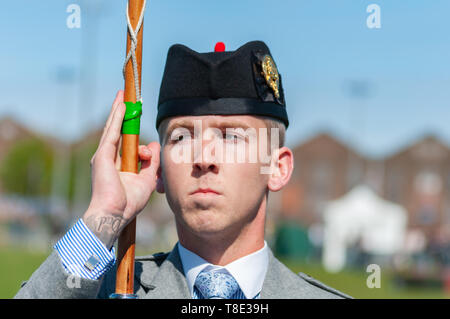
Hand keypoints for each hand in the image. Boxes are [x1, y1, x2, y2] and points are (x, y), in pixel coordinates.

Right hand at [82, 90, 160, 248]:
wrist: (114, 214)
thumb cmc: (128, 203)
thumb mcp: (147, 179)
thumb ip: (152, 162)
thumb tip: (155, 145)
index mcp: (117, 164)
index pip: (125, 141)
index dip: (130, 128)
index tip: (136, 115)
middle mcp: (108, 158)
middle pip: (117, 131)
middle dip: (122, 114)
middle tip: (126, 98)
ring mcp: (103, 156)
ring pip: (113, 128)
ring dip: (118, 111)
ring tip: (124, 95)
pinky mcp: (102, 155)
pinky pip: (112, 132)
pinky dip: (117, 118)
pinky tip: (122, 106)